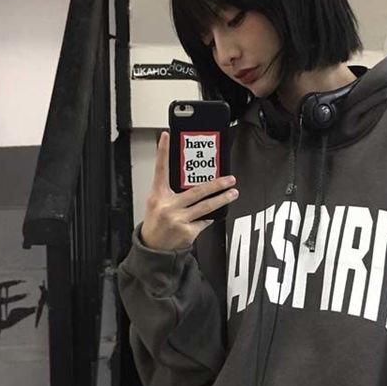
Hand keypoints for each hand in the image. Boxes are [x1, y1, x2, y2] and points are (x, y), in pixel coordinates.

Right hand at [140, 131, 238, 250]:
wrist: (153, 248)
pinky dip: (209, 218)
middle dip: (216, 184)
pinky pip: (205, 221)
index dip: (163, 152)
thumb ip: (172, 192)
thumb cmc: (157, 223)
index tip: (167, 137)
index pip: (160, 170)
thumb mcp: (157, 203)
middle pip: (196, 191)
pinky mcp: (187, 231)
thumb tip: (195, 182)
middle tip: (229, 179)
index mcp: (158, 195)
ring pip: (206, 207)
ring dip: (222, 199)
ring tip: (233, 193)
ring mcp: (178, 219)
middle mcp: (168, 206)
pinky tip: (210, 216)